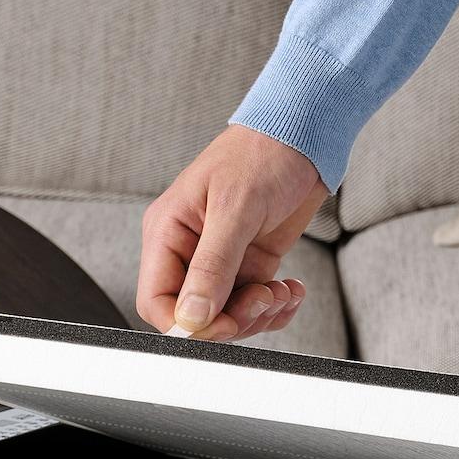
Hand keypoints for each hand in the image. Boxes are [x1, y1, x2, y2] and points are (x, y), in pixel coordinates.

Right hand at [138, 125, 325, 340]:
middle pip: (195, 316)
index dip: (186, 323)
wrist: (302, 135)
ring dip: (258, 314)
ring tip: (281, 291)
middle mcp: (189, 252)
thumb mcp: (235, 208)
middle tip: (262, 298)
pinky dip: (275, 307)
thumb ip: (212, 267)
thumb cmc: (262, 153)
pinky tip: (290, 288)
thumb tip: (192, 317)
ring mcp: (220, 261)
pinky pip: (253, 306)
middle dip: (232, 319)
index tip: (223, 323)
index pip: (156, 301)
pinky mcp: (249, 265)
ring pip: (227, 316)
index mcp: (168, 233)